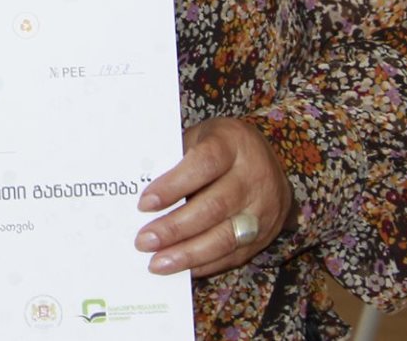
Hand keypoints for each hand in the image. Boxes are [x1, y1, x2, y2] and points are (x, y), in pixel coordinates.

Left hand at [135, 116, 293, 276]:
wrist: (270, 164)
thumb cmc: (221, 148)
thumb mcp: (200, 138)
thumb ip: (175, 159)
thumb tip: (137, 189)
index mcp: (233, 144)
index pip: (203, 164)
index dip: (173, 185)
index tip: (144, 203)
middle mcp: (253, 177)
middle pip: (213, 207)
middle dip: (175, 228)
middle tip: (144, 241)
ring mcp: (262, 209)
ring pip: (225, 237)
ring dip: (188, 254)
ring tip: (157, 263)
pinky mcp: (264, 235)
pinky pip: (234, 255)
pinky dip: (204, 264)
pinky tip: (180, 268)